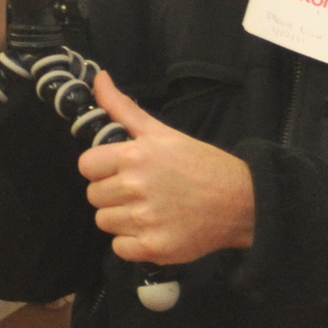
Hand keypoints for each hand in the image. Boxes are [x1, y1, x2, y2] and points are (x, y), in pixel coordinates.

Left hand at [77, 72, 256, 265]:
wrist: (241, 201)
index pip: (86, 165)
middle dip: (112, 192)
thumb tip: (98, 78)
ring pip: (104, 222)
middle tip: (140, 190)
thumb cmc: (200, 164)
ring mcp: (144, 221)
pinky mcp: (154, 248)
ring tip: (149, 209)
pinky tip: (153, 229)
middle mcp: (136, 188)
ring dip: (121, 218)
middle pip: (94, 195)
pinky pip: (119, 248)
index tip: (119, 169)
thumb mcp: (162, 132)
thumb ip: (123, 108)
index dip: (101, 167)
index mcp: (134, 157)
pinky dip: (132, 242)